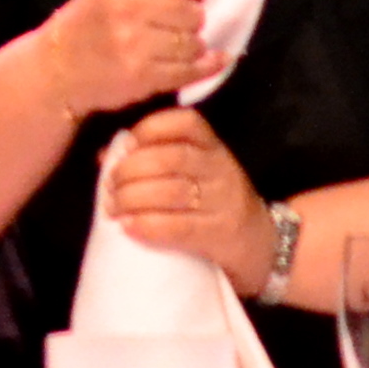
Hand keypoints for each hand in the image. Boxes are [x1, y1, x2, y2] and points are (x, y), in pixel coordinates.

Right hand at [39, 0, 222, 111]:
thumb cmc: (91, 22)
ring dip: (194, 44)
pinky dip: (208, 66)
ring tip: (179, 44)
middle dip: (193, 17)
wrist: (56, 70)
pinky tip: (214, 61)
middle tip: (180, 22)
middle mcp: (128, 10)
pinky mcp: (141, 78)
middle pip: (193, 12)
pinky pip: (190, 71)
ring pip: (194, 43)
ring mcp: (135, 47)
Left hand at [104, 106, 273, 288]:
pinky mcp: (220, 235)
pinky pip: (180, 228)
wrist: (263, 244)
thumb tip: (104, 156)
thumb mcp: (196, 172)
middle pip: (171, 158)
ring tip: (114, 208)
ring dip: (133, 199)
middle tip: (110, 186)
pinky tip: (128, 227)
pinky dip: (148, 226)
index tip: (127, 145)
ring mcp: (224, 202)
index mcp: (212, 147)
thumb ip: (156, 158)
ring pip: (172, 192)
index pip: (185, 122)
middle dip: (131, 170)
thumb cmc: (215, 203)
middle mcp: (221, 169)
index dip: (150, 128)